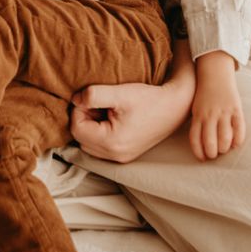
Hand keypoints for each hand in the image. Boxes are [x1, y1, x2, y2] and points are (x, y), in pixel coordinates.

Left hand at [70, 37, 195, 161]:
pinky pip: (101, 146)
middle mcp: (115, 156)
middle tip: (99, 103)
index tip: (91, 97)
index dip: (79, 110)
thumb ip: (93, 95)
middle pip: (81, 138)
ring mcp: (121, 158)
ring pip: (89, 143)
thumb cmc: (150, 99)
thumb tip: (75, 100)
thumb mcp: (120, 93)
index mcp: (112, 143)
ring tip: (106, 110)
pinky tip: (112, 118)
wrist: (175, 106)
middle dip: (84, 118)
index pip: (77, 128)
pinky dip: (100, 132)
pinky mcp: (126, 154)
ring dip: (91, 125)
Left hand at [189, 54, 244, 160]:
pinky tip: (236, 144)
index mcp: (197, 115)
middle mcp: (210, 115)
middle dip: (212, 153)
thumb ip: (197, 123)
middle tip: (214, 155)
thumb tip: (200, 144)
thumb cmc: (204, 94)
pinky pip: (239, 129)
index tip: (202, 158)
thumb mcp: (195, 108)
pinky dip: (238, 140)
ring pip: (225, 138)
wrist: (215, 73)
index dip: (199, 152)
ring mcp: (223, 112)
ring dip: (224, 148)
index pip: (195, 139)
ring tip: (224, 149)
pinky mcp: (236, 109)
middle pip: (210, 142)